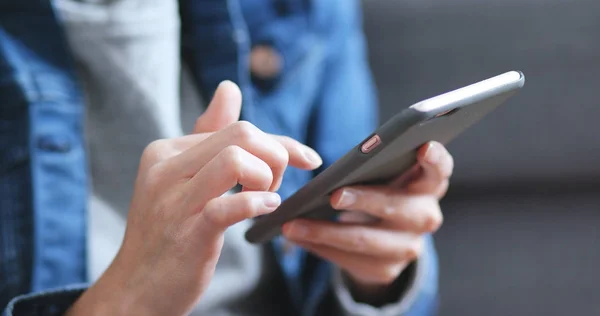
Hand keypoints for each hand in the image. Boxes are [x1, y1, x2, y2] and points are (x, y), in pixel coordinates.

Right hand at [67, 81, 322, 315]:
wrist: (136, 287)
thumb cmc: (169, 231)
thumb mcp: (183, 178)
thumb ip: (208, 135)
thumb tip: (228, 88)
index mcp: (166, 150)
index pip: (236, 127)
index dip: (280, 142)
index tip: (307, 158)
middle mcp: (165, 168)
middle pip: (241, 134)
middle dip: (275, 156)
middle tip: (275, 185)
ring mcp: (174, 201)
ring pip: (236, 159)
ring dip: (267, 177)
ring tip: (266, 197)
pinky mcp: (187, 233)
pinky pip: (230, 205)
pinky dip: (258, 203)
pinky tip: (267, 208)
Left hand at [282, 141, 452, 302]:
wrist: (386, 235)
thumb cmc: (380, 188)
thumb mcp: (384, 173)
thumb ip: (375, 162)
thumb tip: (337, 162)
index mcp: (429, 184)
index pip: (439, 169)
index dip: (435, 159)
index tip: (424, 146)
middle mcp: (425, 216)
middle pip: (396, 207)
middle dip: (364, 200)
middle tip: (333, 195)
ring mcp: (408, 247)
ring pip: (365, 240)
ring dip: (325, 232)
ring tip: (293, 224)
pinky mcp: (386, 270)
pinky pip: (349, 260)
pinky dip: (320, 246)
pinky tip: (298, 237)